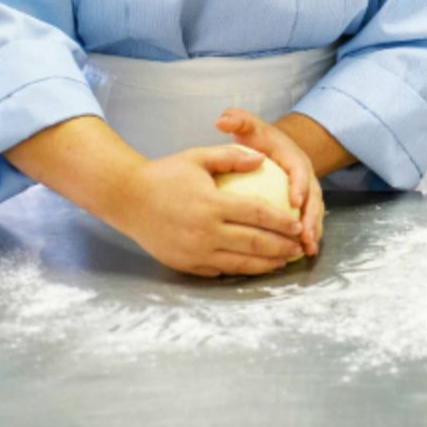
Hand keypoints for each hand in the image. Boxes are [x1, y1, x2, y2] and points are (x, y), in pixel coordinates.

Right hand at [113, 144, 305, 277]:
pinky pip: (220, 270)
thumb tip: (261, 159)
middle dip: (282, 247)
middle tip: (299, 246)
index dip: (281, 221)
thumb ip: (231, 156)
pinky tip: (255, 266)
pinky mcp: (186, 264)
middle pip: (254, 243)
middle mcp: (205, 232)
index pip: (256, 214)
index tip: (297, 224)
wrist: (126, 198)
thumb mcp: (197, 157)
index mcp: (211, 204)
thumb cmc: (164, 174)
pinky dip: (241, 269)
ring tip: (285, 261)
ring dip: (266, 264)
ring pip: (240, 263)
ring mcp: (195, 252)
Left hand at [216, 108, 324, 256]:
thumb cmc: (260, 141)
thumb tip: (222, 120)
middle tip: (304, 234)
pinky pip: (309, 223)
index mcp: (295, 159)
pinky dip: (307, 238)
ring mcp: (308, 194)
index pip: (300, 171)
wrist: (276, 149)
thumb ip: (238, 121)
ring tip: (306, 250)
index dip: (299, 185)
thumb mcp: (250, 128)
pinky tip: (301, 255)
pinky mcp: (305, 208)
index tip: (294, 200)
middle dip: (311, 216)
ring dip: (313, 232)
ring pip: (314, 214)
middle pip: (313, 198)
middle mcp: (307, 178)